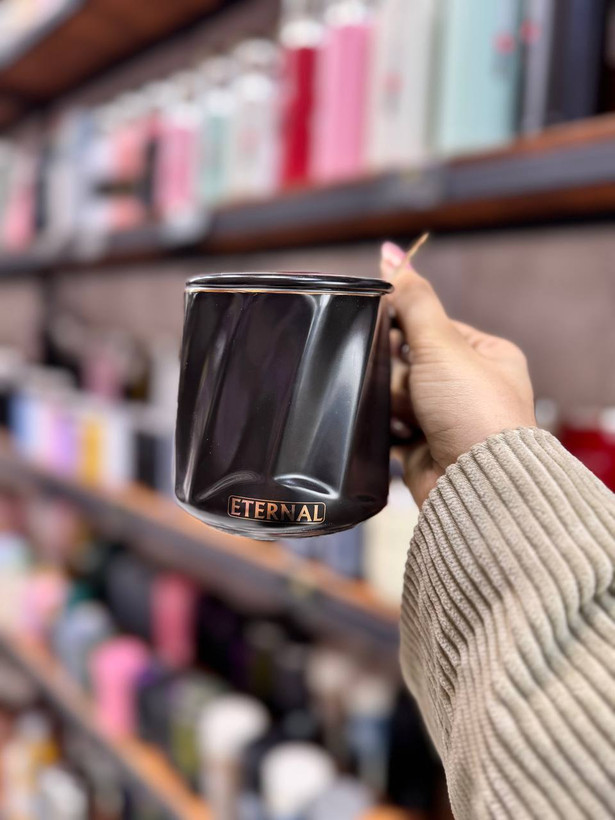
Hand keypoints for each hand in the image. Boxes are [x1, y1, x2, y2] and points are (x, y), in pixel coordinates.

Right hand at [382, 242, 536, 506]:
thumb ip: (413, 299)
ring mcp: (446, 419)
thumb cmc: (473, 409)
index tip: (381, 325)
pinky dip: (385, 427)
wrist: (475, 483)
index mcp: (486, 355)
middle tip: (403, 380)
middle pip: (410, 360)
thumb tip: (392, 252)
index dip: (403, 324)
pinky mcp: (424, 447)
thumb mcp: (442, 343)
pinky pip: (390, 427)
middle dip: (397, 369)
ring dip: (391, 399)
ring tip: (404, 410)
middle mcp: (469, 386)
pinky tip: (390, 428)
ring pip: (396, 393)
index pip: (433, 325)